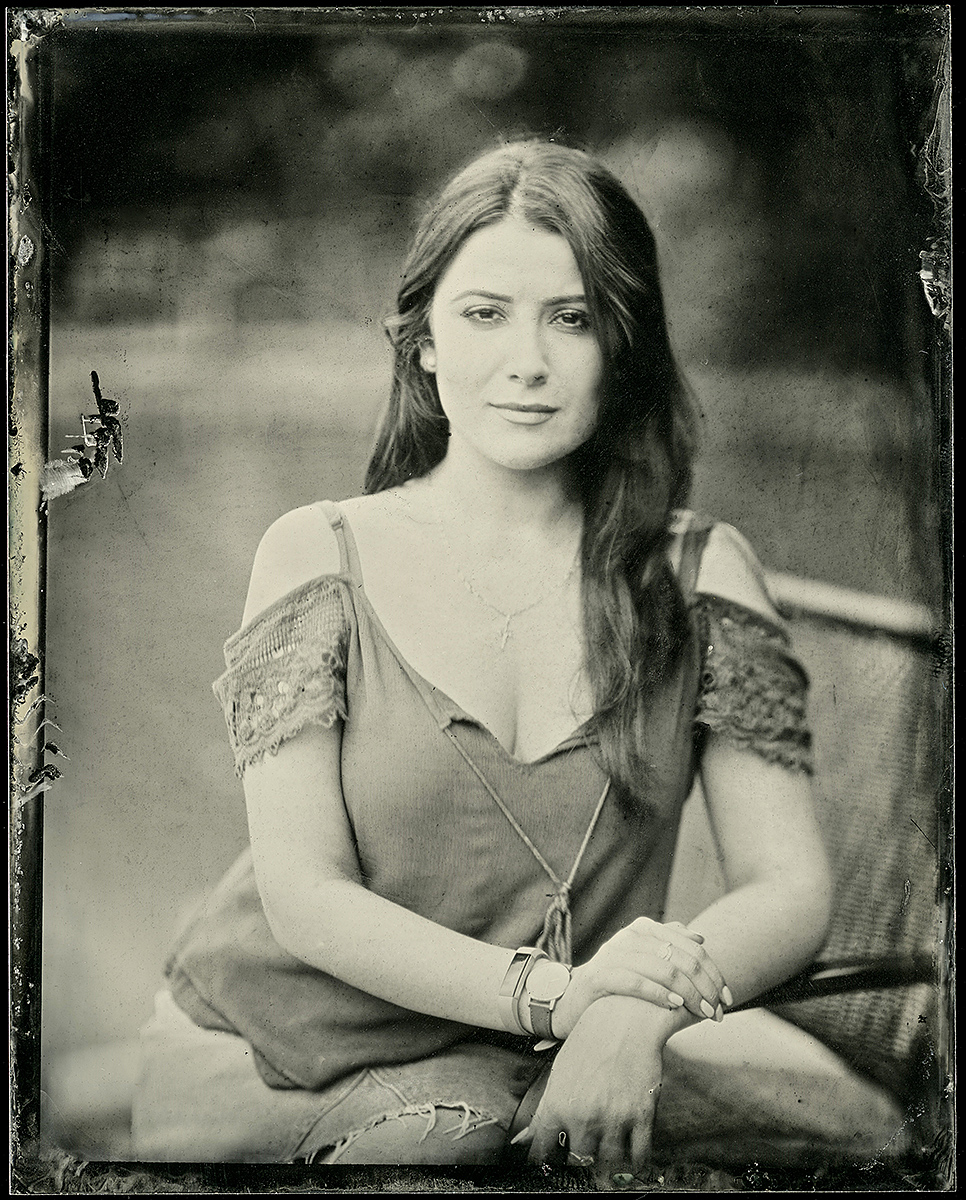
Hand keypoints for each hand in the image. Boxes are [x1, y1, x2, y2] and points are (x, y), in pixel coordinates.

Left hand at [520, 995, 671, 1188]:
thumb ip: (545, 1111)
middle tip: (587, 1152)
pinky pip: (639, 1156)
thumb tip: (522, 1142)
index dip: (546, 1165)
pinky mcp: (642, 1115)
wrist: (624, 1017)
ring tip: (609, 1153)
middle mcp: (583, 1115)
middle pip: (579, 1161)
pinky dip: (636, 1161)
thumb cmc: (588, 1043)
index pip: (543, 1153)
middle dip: (581, 1159)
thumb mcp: (559, 1072)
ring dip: (608, 1162)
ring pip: (608, 1163)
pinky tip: (633, 1155)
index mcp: (558, 1105)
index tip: (552, 1166)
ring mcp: (613, 1117)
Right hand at [550, 917, 729, 1037]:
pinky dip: (659, 993)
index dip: (715, 973)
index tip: (728, 999)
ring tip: (703, 1013)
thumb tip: (700, 937)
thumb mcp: (644, 960)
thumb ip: (671, 946)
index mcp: (646, 929)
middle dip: (706, 987)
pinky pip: (636, 982)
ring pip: (664, 969)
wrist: (574, 1000)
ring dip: (690, 994)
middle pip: (682, 958)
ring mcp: (614, 954)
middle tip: (718, 1011)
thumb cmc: (617, 983)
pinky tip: (675, 1006)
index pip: (693, 948)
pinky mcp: (601, 976)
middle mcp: (631, 936)